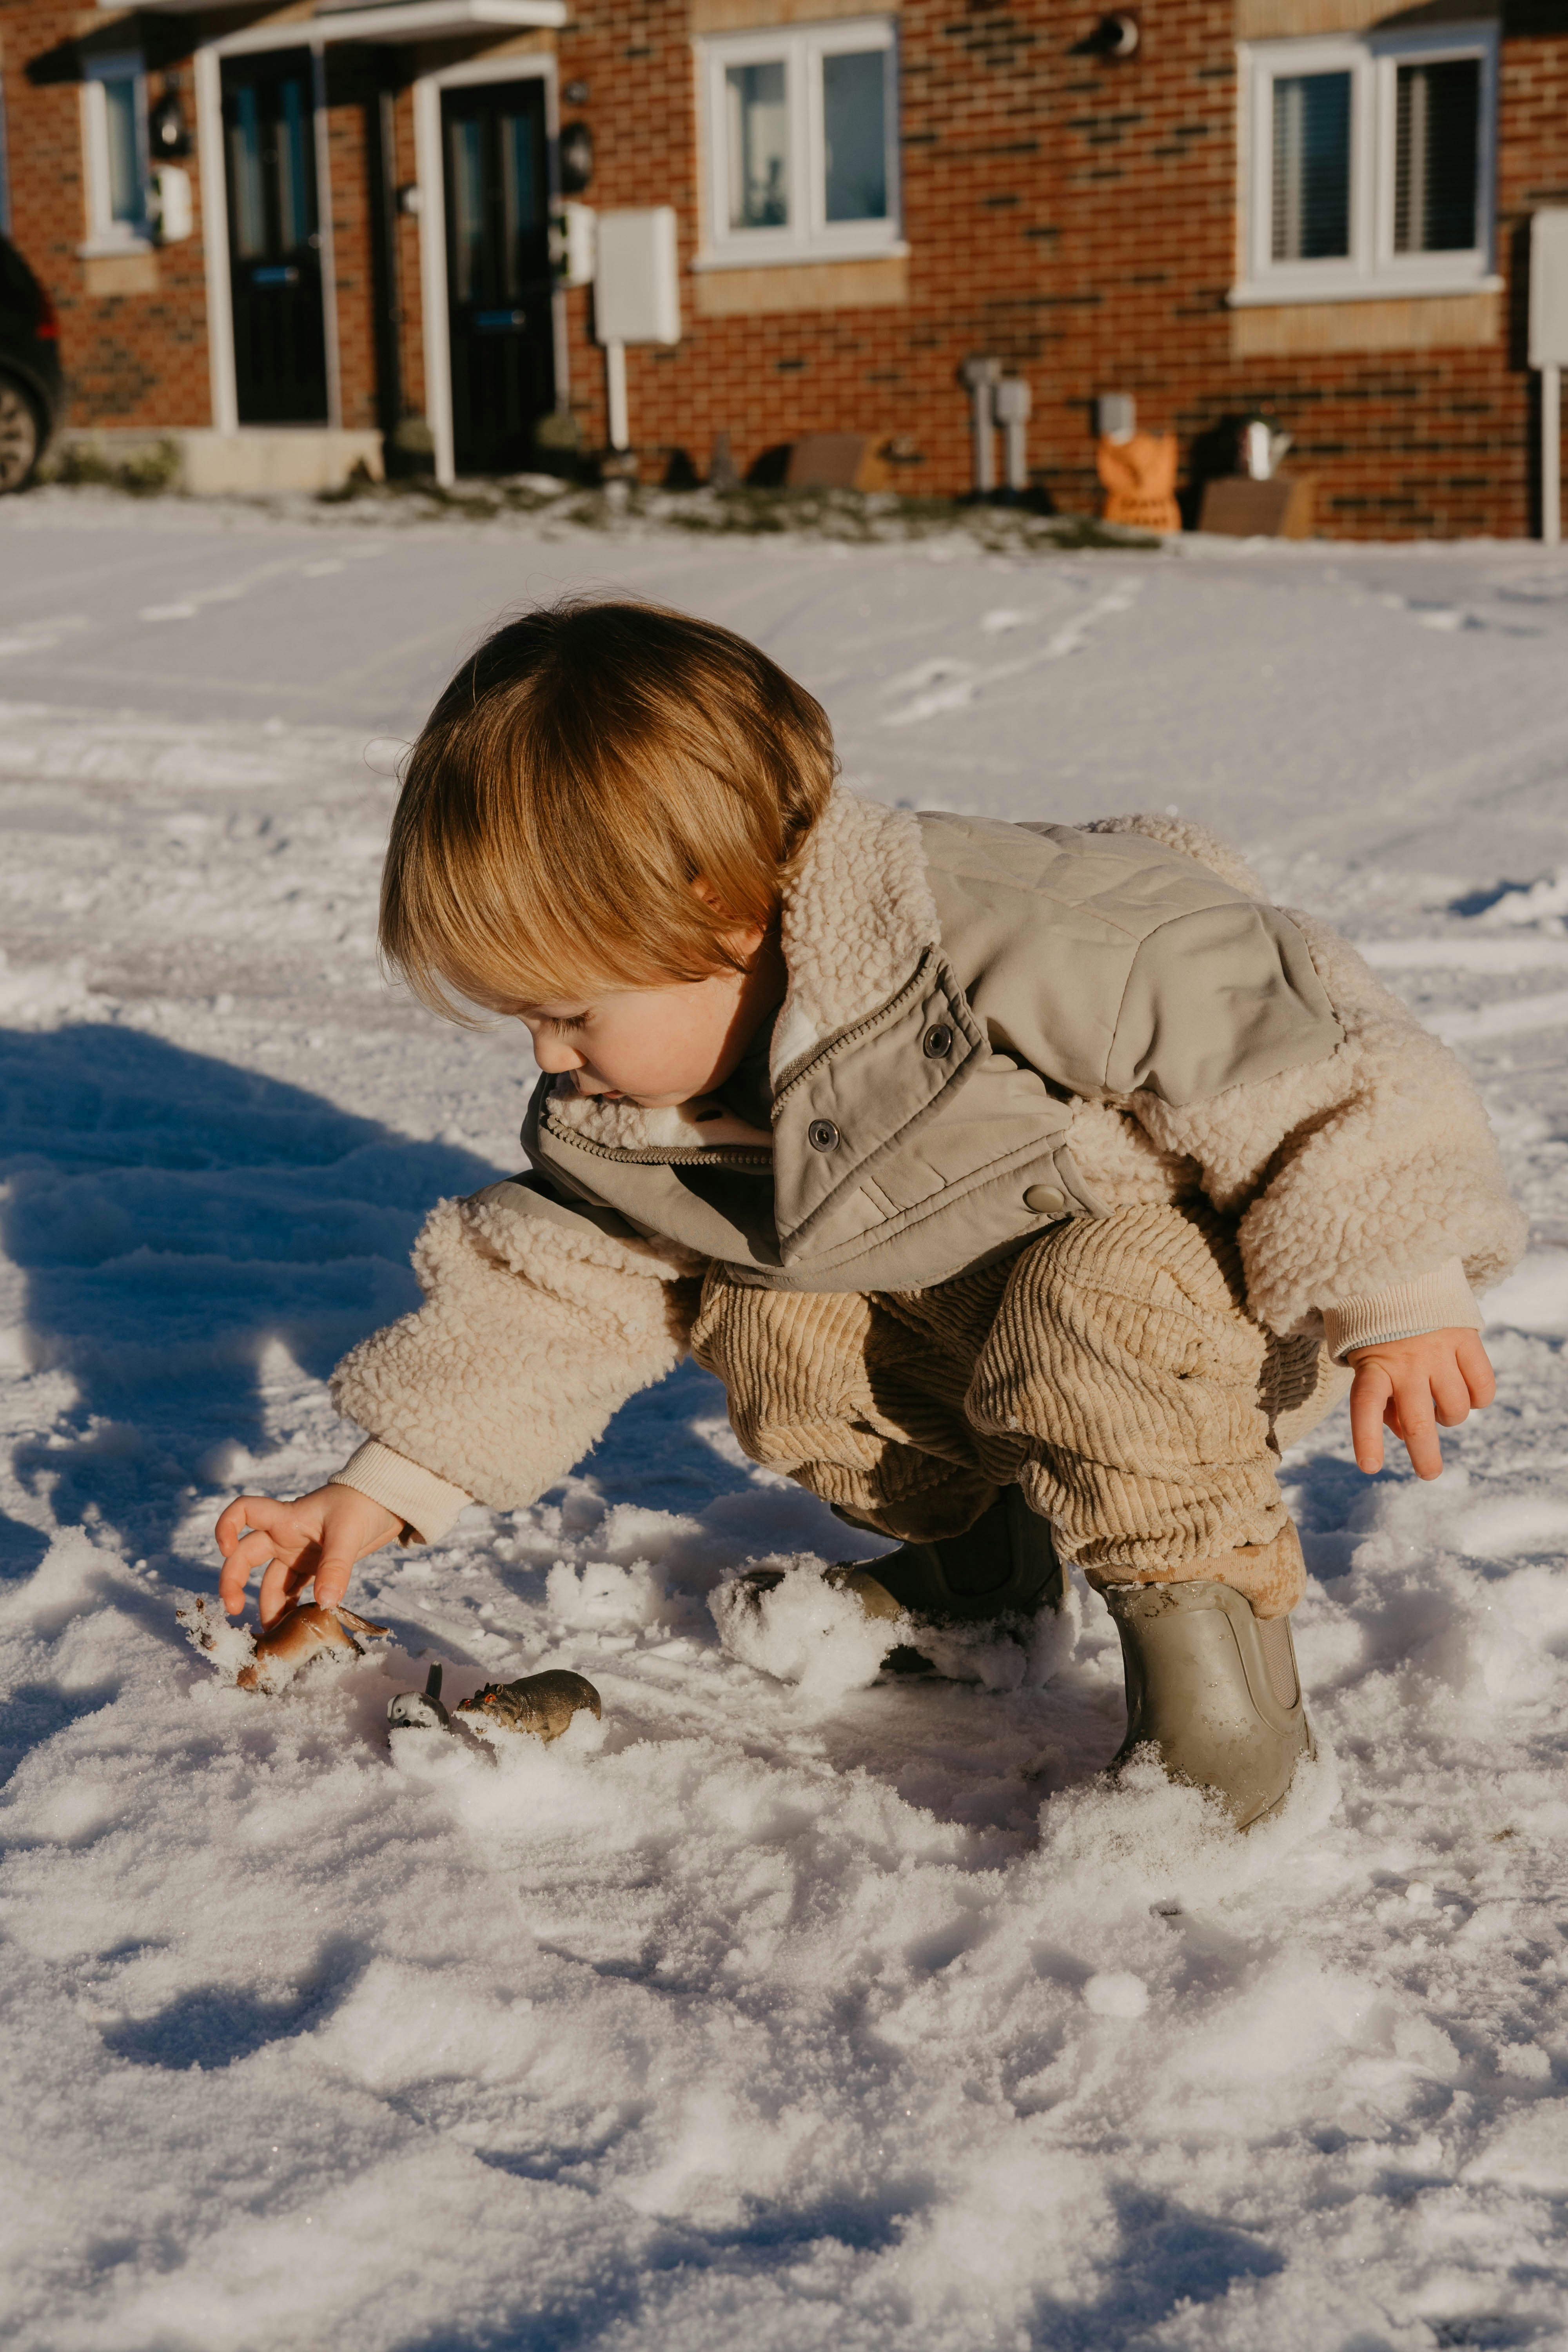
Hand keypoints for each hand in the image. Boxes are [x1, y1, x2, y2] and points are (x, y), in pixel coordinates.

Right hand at [215, 1484, 402, 1626]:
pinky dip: (290, 1607)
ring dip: (268, 1604)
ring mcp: (296, 1552)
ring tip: (274, 1633)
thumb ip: (335, 1567)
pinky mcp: (312, 1566)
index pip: (244, 1511)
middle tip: (235, 1611)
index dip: (226, 1526)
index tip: (225, 1550)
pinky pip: (292, 1590)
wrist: (386, 1503)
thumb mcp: (348, 1533)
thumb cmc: (363, 1505)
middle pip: (246, 1556)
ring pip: (270, 1581)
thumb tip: (324, 1604)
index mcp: (286, 1517)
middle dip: (234, 1582)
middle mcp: (284, 1535)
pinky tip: (293, 1627)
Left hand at [1347, 1327, 1494, 1478]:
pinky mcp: (1466, 1339)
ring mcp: (1439, 1351)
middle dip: (1425, 1456)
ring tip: (1439, 1405)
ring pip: (1455, 1409)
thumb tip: (1405, 1435)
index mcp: (1373, 1364)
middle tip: (1429, 1474)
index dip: (1367, 1438)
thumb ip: (1382, 1400)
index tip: (1370, 1468)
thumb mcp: (1366, 1360)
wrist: (1402, 1274)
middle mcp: (1407, 1361)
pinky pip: (1483, 1387)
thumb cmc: (1380, 1331)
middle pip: (1417, 1422)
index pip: (1364, 1405)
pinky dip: (1479, 1399)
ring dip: (1449, 1419)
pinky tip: (1466, 1391)